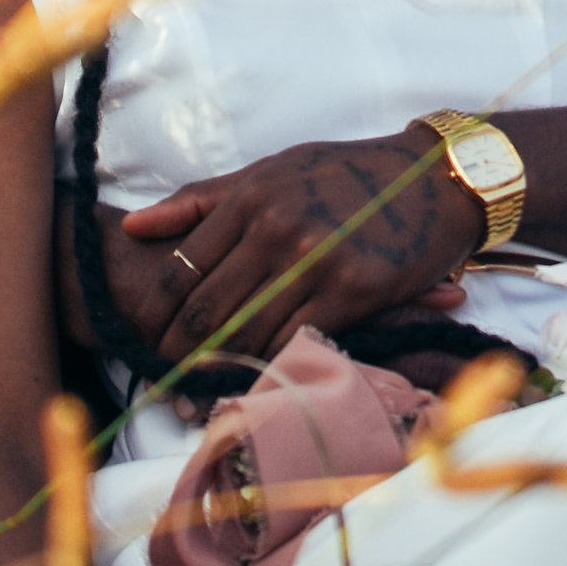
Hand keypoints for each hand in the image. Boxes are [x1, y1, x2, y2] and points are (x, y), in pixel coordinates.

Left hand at [116, 134, 483, 373]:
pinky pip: (295, 343)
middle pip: (204, 312)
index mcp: (249, 196)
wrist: (433, 177)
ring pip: (246, 335)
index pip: (178, 271)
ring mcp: (315, 260)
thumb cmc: (347, 173)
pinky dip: (271, 367)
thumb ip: (202, 200)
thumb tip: (133, 227)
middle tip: (165, 380)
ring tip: (198, 395)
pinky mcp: (354, 290)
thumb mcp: (272, 170)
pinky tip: (256, 381)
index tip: (145, 340)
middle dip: (177, 355)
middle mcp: (276, 227)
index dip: (153, 317)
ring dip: (218, 371)